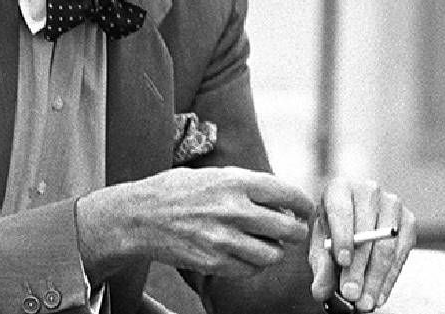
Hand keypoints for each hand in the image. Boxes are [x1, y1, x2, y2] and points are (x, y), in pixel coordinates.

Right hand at [76, 167, 313, 282]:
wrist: (138, 216)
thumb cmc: (178, 190)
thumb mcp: (215, 174)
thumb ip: (249, 184)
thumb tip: (283, 199)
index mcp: (237, 182)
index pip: (288, 194)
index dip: (304, 204)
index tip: (306, 209)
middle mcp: (234, 210)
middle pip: (289, 229)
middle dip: (296, 230)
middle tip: (291, 229)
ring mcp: (223, 239)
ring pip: (274, 254)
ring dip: (274, 250)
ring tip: (265, 242)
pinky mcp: (213, 262)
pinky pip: (251, 270)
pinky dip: (254, 264)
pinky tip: (244, 253)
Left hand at [307, 178, 414, 311]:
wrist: (354, 227)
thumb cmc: (332, 234)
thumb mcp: (320, 249)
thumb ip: (320, 267)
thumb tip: (321, 290)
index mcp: (339, 189)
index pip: (342, 210)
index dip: (343, 236)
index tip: (342, 262)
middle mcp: (368, 190)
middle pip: (367, 229)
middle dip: (359, 266)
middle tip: (351, 294)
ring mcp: (392, 203)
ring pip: (387, 242)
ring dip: (376, 276)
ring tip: (365, 301)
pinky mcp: (408, 220)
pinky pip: (403, 250)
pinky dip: (390, 277)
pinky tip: (379, 294)